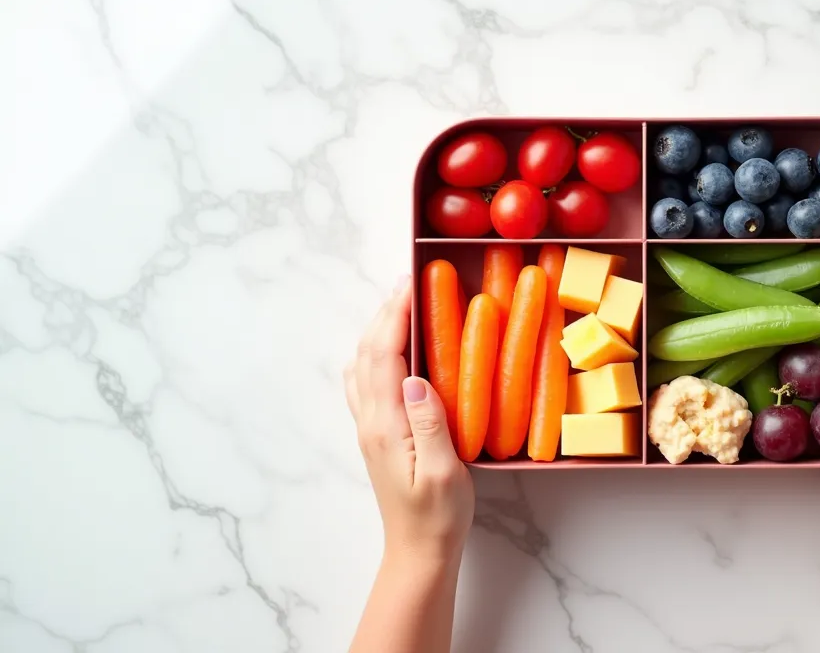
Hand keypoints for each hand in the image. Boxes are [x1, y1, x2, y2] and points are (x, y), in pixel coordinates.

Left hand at [344, 277, 473, 566]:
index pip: (385, 354)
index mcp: (386, 424)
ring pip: (361, 364)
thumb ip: (430, 423)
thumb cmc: (438, 516)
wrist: (418, 551)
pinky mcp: (376, 435)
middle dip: (385, 312)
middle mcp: (369, 420)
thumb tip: (415, 378)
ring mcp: (368, 427)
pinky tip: (392, 351)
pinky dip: (375, 353)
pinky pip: (365, 382)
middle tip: (410, 282)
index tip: (413, 283)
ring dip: (377, 329)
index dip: (396, 314)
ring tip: (402, 306)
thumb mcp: (444, 471)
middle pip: (367, 352)